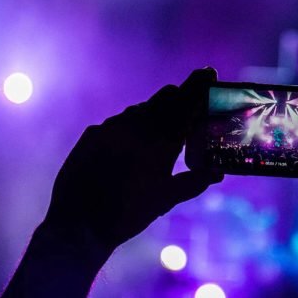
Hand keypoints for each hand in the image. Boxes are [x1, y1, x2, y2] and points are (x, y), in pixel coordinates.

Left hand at [41, 68, 222, 253]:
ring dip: (155, 113)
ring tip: (160, 132)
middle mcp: (137, 127)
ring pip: (141, 109)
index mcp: (161, 141)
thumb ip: (195, 181)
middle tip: (190, 103)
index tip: (209, 72)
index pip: (187, 102)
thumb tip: (218, 172)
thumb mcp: (167, 199)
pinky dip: (131, 127)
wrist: (79, 225)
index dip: (200, 86)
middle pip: (165, 98)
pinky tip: (130, 146)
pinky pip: (119, 122)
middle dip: (180, 97)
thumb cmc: (129, 213)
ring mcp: (112, 127)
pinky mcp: (92, 134)